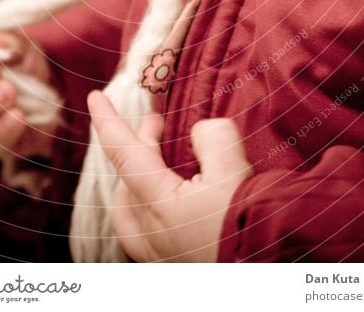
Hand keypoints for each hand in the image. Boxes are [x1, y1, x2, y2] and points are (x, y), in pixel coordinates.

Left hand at [89, 90, 252, 261]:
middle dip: (140, 143)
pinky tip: (172, 192)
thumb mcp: (233, 166)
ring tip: (164, 156)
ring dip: (143, 172)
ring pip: (130, 203)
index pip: (122, 152)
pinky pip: (141, 226)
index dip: (106, 120)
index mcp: (157, 206)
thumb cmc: (248, 221)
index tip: (94, 97)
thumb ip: (211, 135)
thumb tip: (197, 133)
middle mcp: (147, 232)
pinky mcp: (166, 263)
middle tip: (158, 123)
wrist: (269, 266)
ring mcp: (154, 253)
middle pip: (128, 176)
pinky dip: (148, 199)